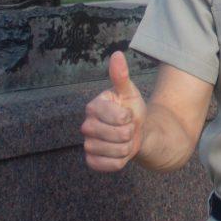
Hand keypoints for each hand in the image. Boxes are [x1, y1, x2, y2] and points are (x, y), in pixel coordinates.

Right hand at [81, 51, 146, 171]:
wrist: (134, 133)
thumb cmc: (130, 110)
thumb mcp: (130, 93)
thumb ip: (121, 76)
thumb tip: (117, 54)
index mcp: (94, 106)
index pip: (117, 116)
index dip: (128, 117)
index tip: (128, 114)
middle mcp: (86, 125)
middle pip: (117, 135)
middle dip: (129, 133)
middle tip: (127, 128)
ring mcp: (87, 144)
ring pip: (115, 151)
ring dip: (127, 147)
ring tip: (125, 140)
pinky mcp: (91, 160)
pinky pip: (108, 165)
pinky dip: (120, 161)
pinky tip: (120, 153)